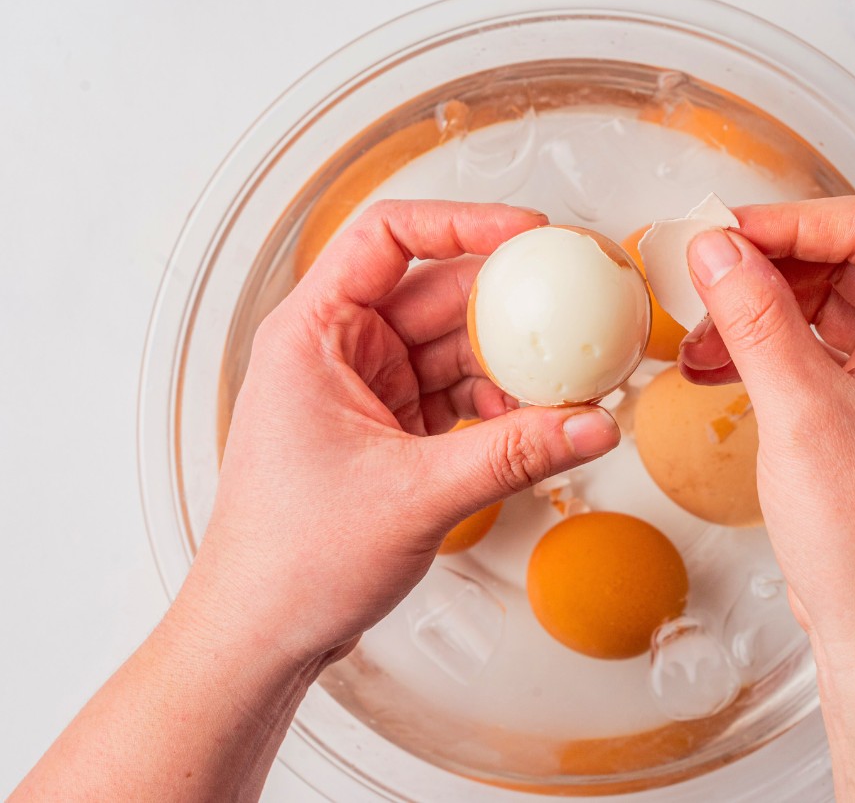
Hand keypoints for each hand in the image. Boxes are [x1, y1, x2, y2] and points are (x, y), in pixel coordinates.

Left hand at [181, 199, 620, 666]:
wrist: (263, 633)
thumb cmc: (290, 559)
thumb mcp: (416, 496)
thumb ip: (514, 455)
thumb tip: (591, 424)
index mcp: (314, 334)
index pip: (388, 236)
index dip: (462, 222)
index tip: (528, 235)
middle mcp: (339, 351)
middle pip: (438, 292)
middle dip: (509, 305)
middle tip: (575, 309)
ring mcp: (367, 390)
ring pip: (455, 347)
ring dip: (512, 364)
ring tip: (570, 383)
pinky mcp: (391, 429)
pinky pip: (458, 394)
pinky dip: (500, 405)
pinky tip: (540, 423)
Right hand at [680, 196, 854, 799]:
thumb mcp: (803, 416)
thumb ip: (756, 318)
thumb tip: (716, 248)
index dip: (789, 224)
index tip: (720, 233)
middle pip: (850, 263)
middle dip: (767, 272)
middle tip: (698, 279)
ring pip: (829, 306)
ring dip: (760, 314)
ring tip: (699, 338)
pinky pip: (823, 350)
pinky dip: (770, 351)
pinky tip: (717, 364)